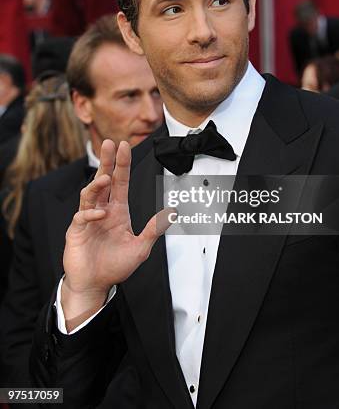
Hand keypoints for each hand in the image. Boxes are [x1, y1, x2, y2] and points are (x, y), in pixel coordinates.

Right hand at [61, 140, 171, 328]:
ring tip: (105, 177)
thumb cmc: (115, 266)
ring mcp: (88, 219)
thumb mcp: (140, 248)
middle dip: (106, 161)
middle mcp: (102, 210)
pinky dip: (90, 214)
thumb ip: (153, 230)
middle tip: (109, 143)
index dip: (122, 164)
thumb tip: (171, 213)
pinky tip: (99, 215)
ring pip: (90, 194)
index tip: (124, 146)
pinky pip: (82, 216)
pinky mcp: (77, 231)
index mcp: (118, 210)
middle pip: (103, 180)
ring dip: (97, 184)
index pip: (120, 182)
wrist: (95, 285)